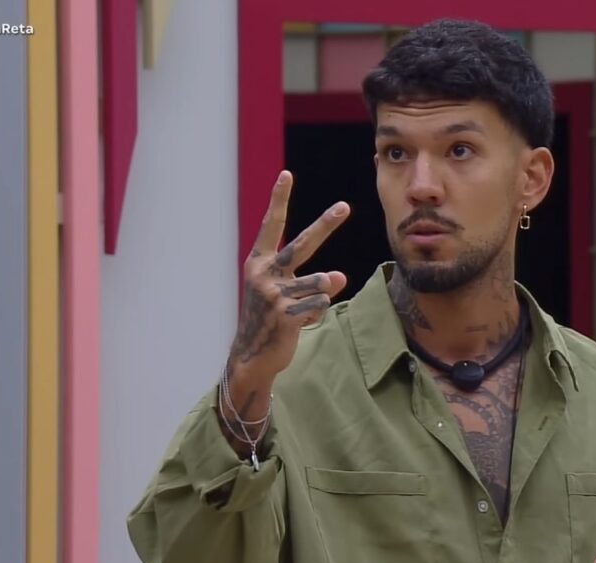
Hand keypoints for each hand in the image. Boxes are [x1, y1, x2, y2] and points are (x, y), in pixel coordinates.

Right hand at [228, 170, 349, 384]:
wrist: (251, 355)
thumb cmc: (269, 317)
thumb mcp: (284, 292)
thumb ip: (311, 280)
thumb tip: (339, 277)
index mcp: (258, 262)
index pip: (271, 226)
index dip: (278, 200)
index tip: (286, 175)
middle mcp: (263, 274)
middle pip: (303, 244)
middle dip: (325, 224)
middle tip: (344, 206)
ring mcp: (274, 294)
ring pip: (320, 281)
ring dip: (321, 292)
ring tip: (308, 302)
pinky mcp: (285, 314)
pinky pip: (320, 305)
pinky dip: (316, 313)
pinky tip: (299, 322)